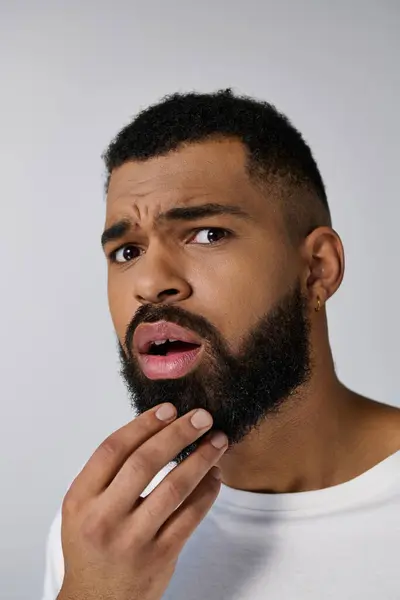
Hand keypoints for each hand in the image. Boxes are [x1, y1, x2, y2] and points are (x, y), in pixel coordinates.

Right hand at [57, 403, 227, 599]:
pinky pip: (191, 516)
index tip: (168, 409)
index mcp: (81, 499)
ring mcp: (133, 539)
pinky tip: (215, 475)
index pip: (113, 449)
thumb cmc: (92, 546)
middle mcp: (104, 518)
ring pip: (174, 487)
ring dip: (201, 459)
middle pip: (145, 463)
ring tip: (217, 441)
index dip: (143, 424)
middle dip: (178, 433)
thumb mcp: (83, 508)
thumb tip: (155, 431)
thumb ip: (108, 474)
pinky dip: (207, 491)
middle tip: (202, 417)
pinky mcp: (160, 556)